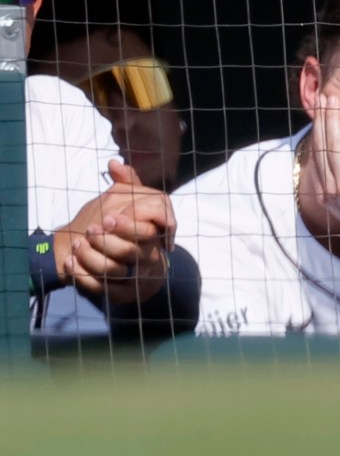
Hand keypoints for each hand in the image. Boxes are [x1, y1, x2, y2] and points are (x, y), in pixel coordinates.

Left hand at [57, 160, 175, 303]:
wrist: (131, 266)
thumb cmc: (129, 230)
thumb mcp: (129, 203)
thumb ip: (127, 183)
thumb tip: (114, 163)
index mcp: (154, 235)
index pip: (150, 231)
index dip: (130, 225)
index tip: (108, 218)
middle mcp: (149, 257)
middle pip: (132, 251)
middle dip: (110, 241)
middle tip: (91, 231)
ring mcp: (136, 276)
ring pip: (115, 271)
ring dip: (92, 258)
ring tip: (77, 246)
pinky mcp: (121, 292)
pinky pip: (102, 289)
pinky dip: (83, 278)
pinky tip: (70, 265)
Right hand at [309, 94, 339, 242]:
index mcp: (326, 192)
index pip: (319, 154)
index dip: (320, 130)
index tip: (323, 112)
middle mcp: (330, 189)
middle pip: (322, 146)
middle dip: (323, 119)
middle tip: (325, 98)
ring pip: (334, 146)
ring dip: (333, 121)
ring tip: (334, 101)